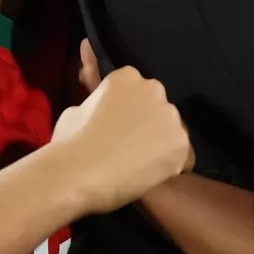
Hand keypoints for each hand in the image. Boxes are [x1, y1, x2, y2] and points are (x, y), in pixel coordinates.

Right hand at [51, 42, 194, 214]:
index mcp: (127, 76)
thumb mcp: (76, 109)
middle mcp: (154, 89)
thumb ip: (97, 104)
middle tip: (131, 147)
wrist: (77, 173)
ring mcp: (170, 116)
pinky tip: (153, 177)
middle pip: (159, 109)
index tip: (119, 129)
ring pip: (173, 132)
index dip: (130, 114)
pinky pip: (184, 157)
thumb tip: (100, 110)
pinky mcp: (181, 143)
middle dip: (149, 125)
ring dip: (161, 145)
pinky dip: (172, 166)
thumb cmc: (69, 142)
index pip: (138, 93)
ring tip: (141, 165)